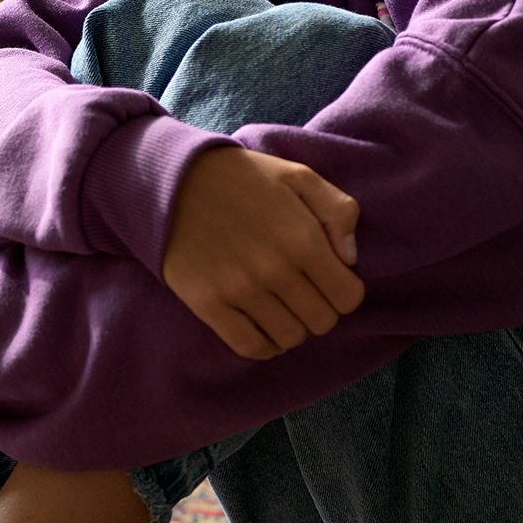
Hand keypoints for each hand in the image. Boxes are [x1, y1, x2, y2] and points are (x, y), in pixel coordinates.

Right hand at [161, 147, 364, 358]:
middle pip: (322, 322)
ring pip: (290, 338)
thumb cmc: (243, 178)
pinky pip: (250, 347)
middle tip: (303, 291)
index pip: (348, 297)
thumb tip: (349, 259)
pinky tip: (261, 324)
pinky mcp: (208, 304)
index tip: (328, 279)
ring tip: (280, 305)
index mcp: (302, 238)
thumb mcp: (299, 176)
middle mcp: (274, 269)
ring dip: (292, 326)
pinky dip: (264, 344)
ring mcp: (239, 290)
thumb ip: (339, 210)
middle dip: (319, 309)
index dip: (344, 291)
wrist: (173, 179)